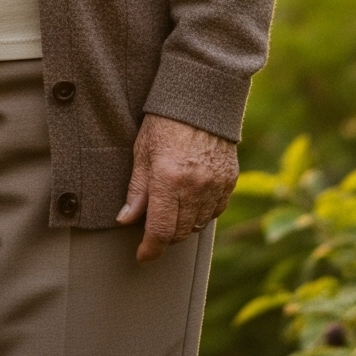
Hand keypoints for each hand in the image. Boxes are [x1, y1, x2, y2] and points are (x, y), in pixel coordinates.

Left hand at [116, 113, 238, 261]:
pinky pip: (215, 211)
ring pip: (198, 225)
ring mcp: (215, 186)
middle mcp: (195, 188)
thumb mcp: (142, 151)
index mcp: (168, 180)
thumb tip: (125, 220)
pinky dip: (202, 213)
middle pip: (180, 233)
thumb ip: (136, 189)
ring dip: (183, 226)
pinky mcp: (230, 182)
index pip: (160, 231)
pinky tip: (191, 200)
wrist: (201, 99)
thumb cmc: (165, 121)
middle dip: (165, 237)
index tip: (142, 256)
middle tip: (153, 228)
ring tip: (171, 210)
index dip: (150, 249)